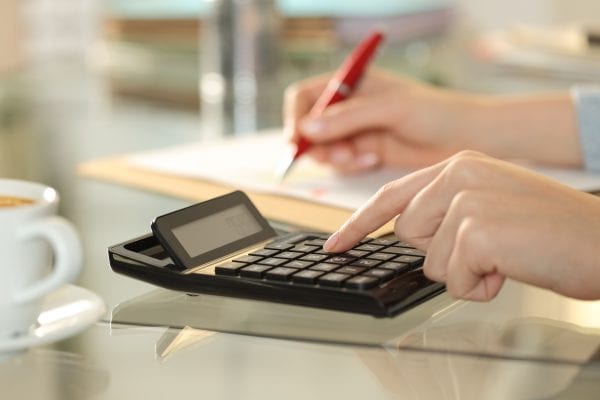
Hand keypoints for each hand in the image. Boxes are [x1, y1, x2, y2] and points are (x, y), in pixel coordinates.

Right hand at [283, 69, 580, 172]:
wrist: (467, 138)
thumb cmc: (437, 112)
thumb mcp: (390, 109)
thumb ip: (347, 118)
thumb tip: (307, 129)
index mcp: (352, 84)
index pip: (306, 96)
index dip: (297, 117)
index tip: (300, 140)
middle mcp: (350, 106)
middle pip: (309, 126)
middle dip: (318, 144)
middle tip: (338, 154)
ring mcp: (356, 130)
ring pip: (324, 148)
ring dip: (335, 157)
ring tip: (361, 157)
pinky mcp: (365, 151)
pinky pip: (342, 163)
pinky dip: (350, 166)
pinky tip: (372, 161)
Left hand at [323, 151, 599, 300]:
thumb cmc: (551, 230)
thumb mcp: (491, 203)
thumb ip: (446, 208)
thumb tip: (408, 230)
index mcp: (459, 164)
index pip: (392, 195)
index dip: (358, 223)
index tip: (335, 245)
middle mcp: (458, 172)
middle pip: (406, 232)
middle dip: (439, 251)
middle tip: (486, 245)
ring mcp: (466, 199)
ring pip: (428, 259)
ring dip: (462, 270)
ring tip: (502, 256)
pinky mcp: (477, 230)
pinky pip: (452, 279)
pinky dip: (479, 286)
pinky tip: (509, 269)